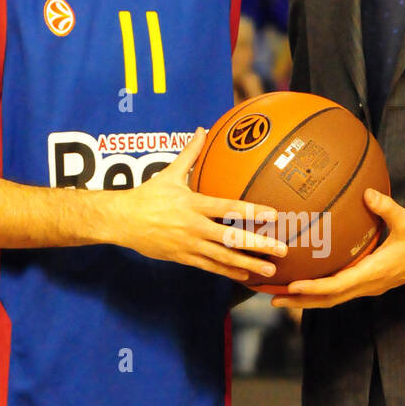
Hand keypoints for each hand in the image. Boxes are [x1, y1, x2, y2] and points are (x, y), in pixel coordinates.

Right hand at [107, 128, 288, 280]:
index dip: (252, 212)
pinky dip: (229, 271)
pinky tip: (246, 276)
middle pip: (231, 238)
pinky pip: (210, 267)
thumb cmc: (148, 195)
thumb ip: (190, 153)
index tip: (273, 214)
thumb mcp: (170, 173)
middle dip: (259, 245)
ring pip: (224, 257)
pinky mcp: (183, 258)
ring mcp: (189, 245)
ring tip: (270, 270)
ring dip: (249, 264)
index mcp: (193, 204)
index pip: (228, 208)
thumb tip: (202, 129)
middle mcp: (194, 226)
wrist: (122, 221)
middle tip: (282, 250)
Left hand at [272, 189, 404, 308]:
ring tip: (281, 295)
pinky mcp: (370, 282)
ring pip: (333, 298)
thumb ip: (386, 207)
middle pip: (329, 299)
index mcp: (374, 273)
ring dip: (307, 299)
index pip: (339, 286)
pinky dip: (320, 291)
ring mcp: (369, 286)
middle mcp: (369, 284)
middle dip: (300, 300)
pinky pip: (340, 291)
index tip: (292, 287)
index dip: (314, 288)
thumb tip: (367, 193)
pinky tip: (306, 284)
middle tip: (272, 297)